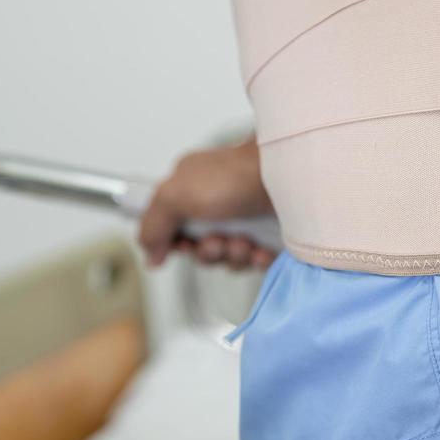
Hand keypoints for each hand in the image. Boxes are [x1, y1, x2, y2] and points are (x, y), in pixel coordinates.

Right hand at [137, 138, 276, 269]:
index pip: (174, 229)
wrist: (289, 177)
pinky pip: (256, 262)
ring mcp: (246, 220)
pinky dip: (256, 259)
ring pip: (228, 259)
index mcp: (192, 191)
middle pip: (201, 249)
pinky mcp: (271, 235)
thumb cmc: (234, 177)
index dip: (177, 244)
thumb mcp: (176, 195)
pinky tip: (260, 248)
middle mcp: (217, 206)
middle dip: (208, 252)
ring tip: (244, 240)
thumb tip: (150, 255)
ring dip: (233, 255)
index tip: (183, 243)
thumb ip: (152, 224)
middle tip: (218, 239)